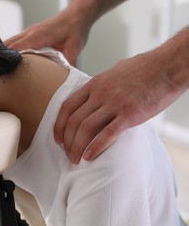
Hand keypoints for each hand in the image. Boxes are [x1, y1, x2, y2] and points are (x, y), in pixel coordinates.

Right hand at [4, 5, 90, 65]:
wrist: (76, 14)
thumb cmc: (75, 28)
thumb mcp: (76, 46)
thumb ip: (70, 62)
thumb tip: (68, 79)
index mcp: (40, 34)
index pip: (18, 46)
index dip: (9, 58)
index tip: (3, 69)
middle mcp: (31, 32)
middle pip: (9, 44)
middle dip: (1, 58)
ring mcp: (28, 32)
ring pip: (9, 42)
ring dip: (3, 54)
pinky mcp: (29, 34)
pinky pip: (13, 42)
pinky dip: (8, 50)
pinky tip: (7, 61)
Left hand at [54, 51, 185, 163]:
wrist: (168, 66)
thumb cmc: (145, 68)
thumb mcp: (116, 70)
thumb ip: (104, 80)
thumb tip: (100, 83)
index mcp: (94, 84)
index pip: (67, 106)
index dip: (59, 124)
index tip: (57, 138)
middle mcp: (100, 94)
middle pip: (74, 120)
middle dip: (67, 141)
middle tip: (67, 154)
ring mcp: (114, 103)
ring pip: (86, 128)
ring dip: (77, 146)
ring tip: (76, 159)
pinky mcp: (130, 114)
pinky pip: (108, 133)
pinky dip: (96, 147)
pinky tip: (90, 157)